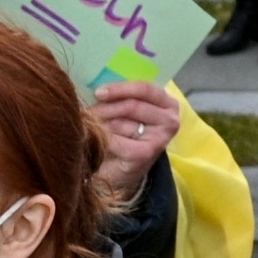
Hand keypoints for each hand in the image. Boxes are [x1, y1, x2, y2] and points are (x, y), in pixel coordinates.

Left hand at [92, 81, 179, 203]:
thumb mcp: (125, 111)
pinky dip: (102, 140)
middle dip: (105, 108)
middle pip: (131, 105)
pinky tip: (98, 143)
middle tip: (87, 113)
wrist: (120, 171)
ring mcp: (160, 137)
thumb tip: (96, 86)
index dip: (120, 89)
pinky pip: (115, 140)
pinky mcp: (146, 153)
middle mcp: (170, 119)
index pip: (145, 89)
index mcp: (167, 103)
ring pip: (121, 122)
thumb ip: (119, 97)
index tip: (98, 92)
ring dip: (101, 125)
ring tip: (93, 129)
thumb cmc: (122, 135)